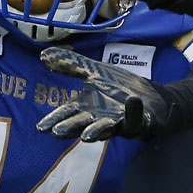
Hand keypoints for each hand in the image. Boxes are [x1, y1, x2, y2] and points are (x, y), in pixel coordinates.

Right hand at [35, 47, 170, 140]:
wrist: (151, 96)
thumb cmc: (119, 89)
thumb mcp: (94, 72)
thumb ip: (71, 65)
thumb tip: (43, 55)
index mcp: (88, 107)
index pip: (68, 114)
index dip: (55, 120)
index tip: (40, 127)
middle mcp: (100, 118)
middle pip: (83, 125)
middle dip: (72, 128)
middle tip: (57, 133)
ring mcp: (120, 122)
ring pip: (107, 130)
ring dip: (97, 132)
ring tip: (86, 136)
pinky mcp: (139, 122)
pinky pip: (135, 120)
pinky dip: (134, 111)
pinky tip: (132, 100)